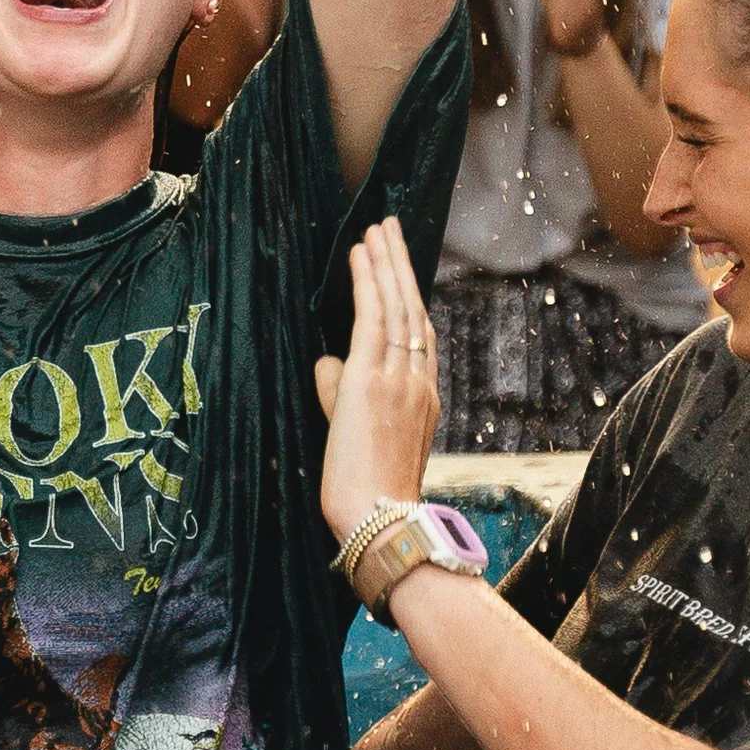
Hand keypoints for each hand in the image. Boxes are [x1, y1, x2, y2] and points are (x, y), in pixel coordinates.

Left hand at [315, 218, 441, 545]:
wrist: (378, 519)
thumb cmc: (367, 493)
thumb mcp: (356, 434)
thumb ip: (342, 395)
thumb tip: (326, 364)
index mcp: (423, 397)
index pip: (419, 336)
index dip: (409, 298)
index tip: (400, 271)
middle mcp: (419, 381)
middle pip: (413, 309)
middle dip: (400, 266)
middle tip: (390, 230)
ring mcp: (400, 378)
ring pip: (396, 306)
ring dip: (384, 263)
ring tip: (376, 230)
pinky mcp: (373, 380)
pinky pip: (373, 319)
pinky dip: (368, 283)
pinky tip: (361, 256)